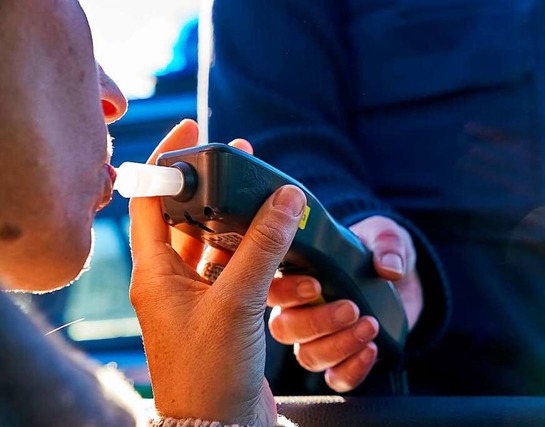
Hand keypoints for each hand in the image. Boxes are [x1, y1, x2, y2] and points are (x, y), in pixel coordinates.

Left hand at [128, 120, 306, 424]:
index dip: (170, 161)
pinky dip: (259, 255)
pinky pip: (239, 269)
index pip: (152, 200)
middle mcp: (172, 280)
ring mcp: (199, 296)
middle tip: (244, 160)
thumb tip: (286, 198)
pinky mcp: (223, 311)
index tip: (194, 130)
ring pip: (219, 242)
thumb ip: (262, 247)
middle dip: (217, 186)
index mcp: (155, 273)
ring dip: (244, 221)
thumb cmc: (209, 374)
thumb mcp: (236, 303)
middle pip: (191, 216)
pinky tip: (281, 244)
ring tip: (271, 198)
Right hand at [268, 215, 422, 391]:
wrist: (405, 281)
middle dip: (316, 322)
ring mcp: (319, 338)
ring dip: (338, 345)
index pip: (273, 288)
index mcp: (299, 274)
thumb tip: (388, 268)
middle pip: (284, 328)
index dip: (286, 292)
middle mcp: (300, 309)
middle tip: (350, 309)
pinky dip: (351, 369)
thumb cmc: (380, 251)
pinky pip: (335, 377)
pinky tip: (371, 350)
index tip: (315, 287)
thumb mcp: (386, 237)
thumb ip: (388, 246)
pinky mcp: (342, 359)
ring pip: (307, 355)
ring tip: (369, 326)